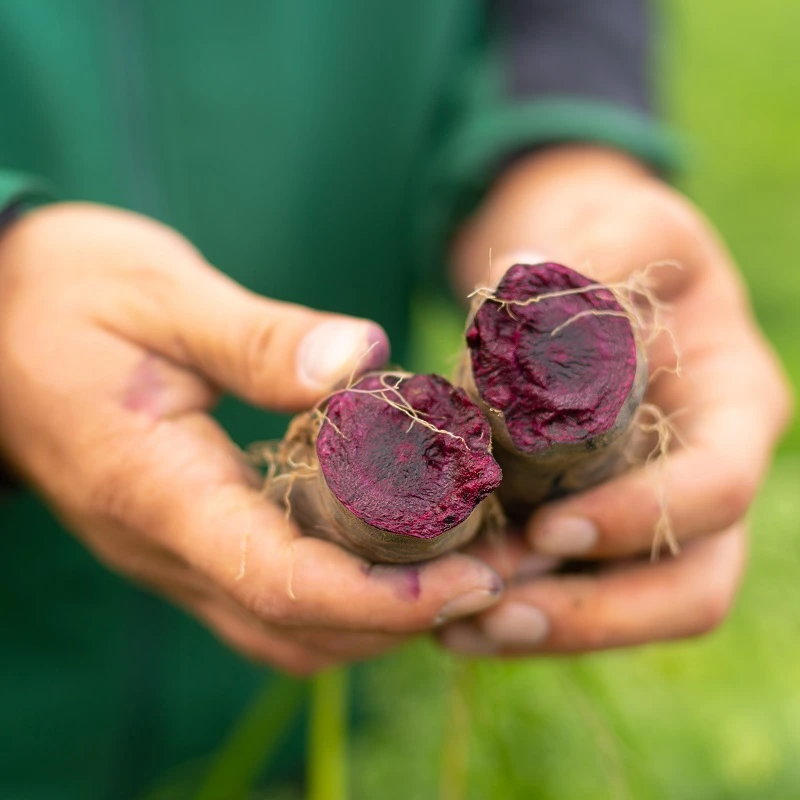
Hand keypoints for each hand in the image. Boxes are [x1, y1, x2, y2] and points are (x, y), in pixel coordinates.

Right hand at [0, 203, 501, 673]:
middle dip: (400, 622)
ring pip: (282, 630)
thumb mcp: (160, 295)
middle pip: (293, 630)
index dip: (383, 597)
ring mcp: (169, 551)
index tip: (470, 578)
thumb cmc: (65, 296)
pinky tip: (391, 553)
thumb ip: (258, 339)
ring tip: (458, 571)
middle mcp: (161, 545)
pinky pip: (267, 598)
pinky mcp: (184, 536)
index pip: (279, 581)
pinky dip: (340, 596)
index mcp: (155, 489)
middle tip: (491, 576)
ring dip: (375, 620)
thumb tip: (361, 362)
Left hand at [441, 146, 791, 654]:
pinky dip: (517, 614)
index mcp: (734, 408)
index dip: (642, 519)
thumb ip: (599, 248)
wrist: (594, 275)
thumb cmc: (622, 245)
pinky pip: (575, 593)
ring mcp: (655, 511)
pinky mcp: (600, 528)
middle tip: (494, 613)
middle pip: (687, 586)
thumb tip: (528, 277)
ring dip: (547, 630)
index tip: (550, 527)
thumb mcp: (627, 225)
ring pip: (630, 609)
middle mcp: (706, 477)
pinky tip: (450, 620)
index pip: (717, 488)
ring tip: (456, 632)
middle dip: (596, 614)